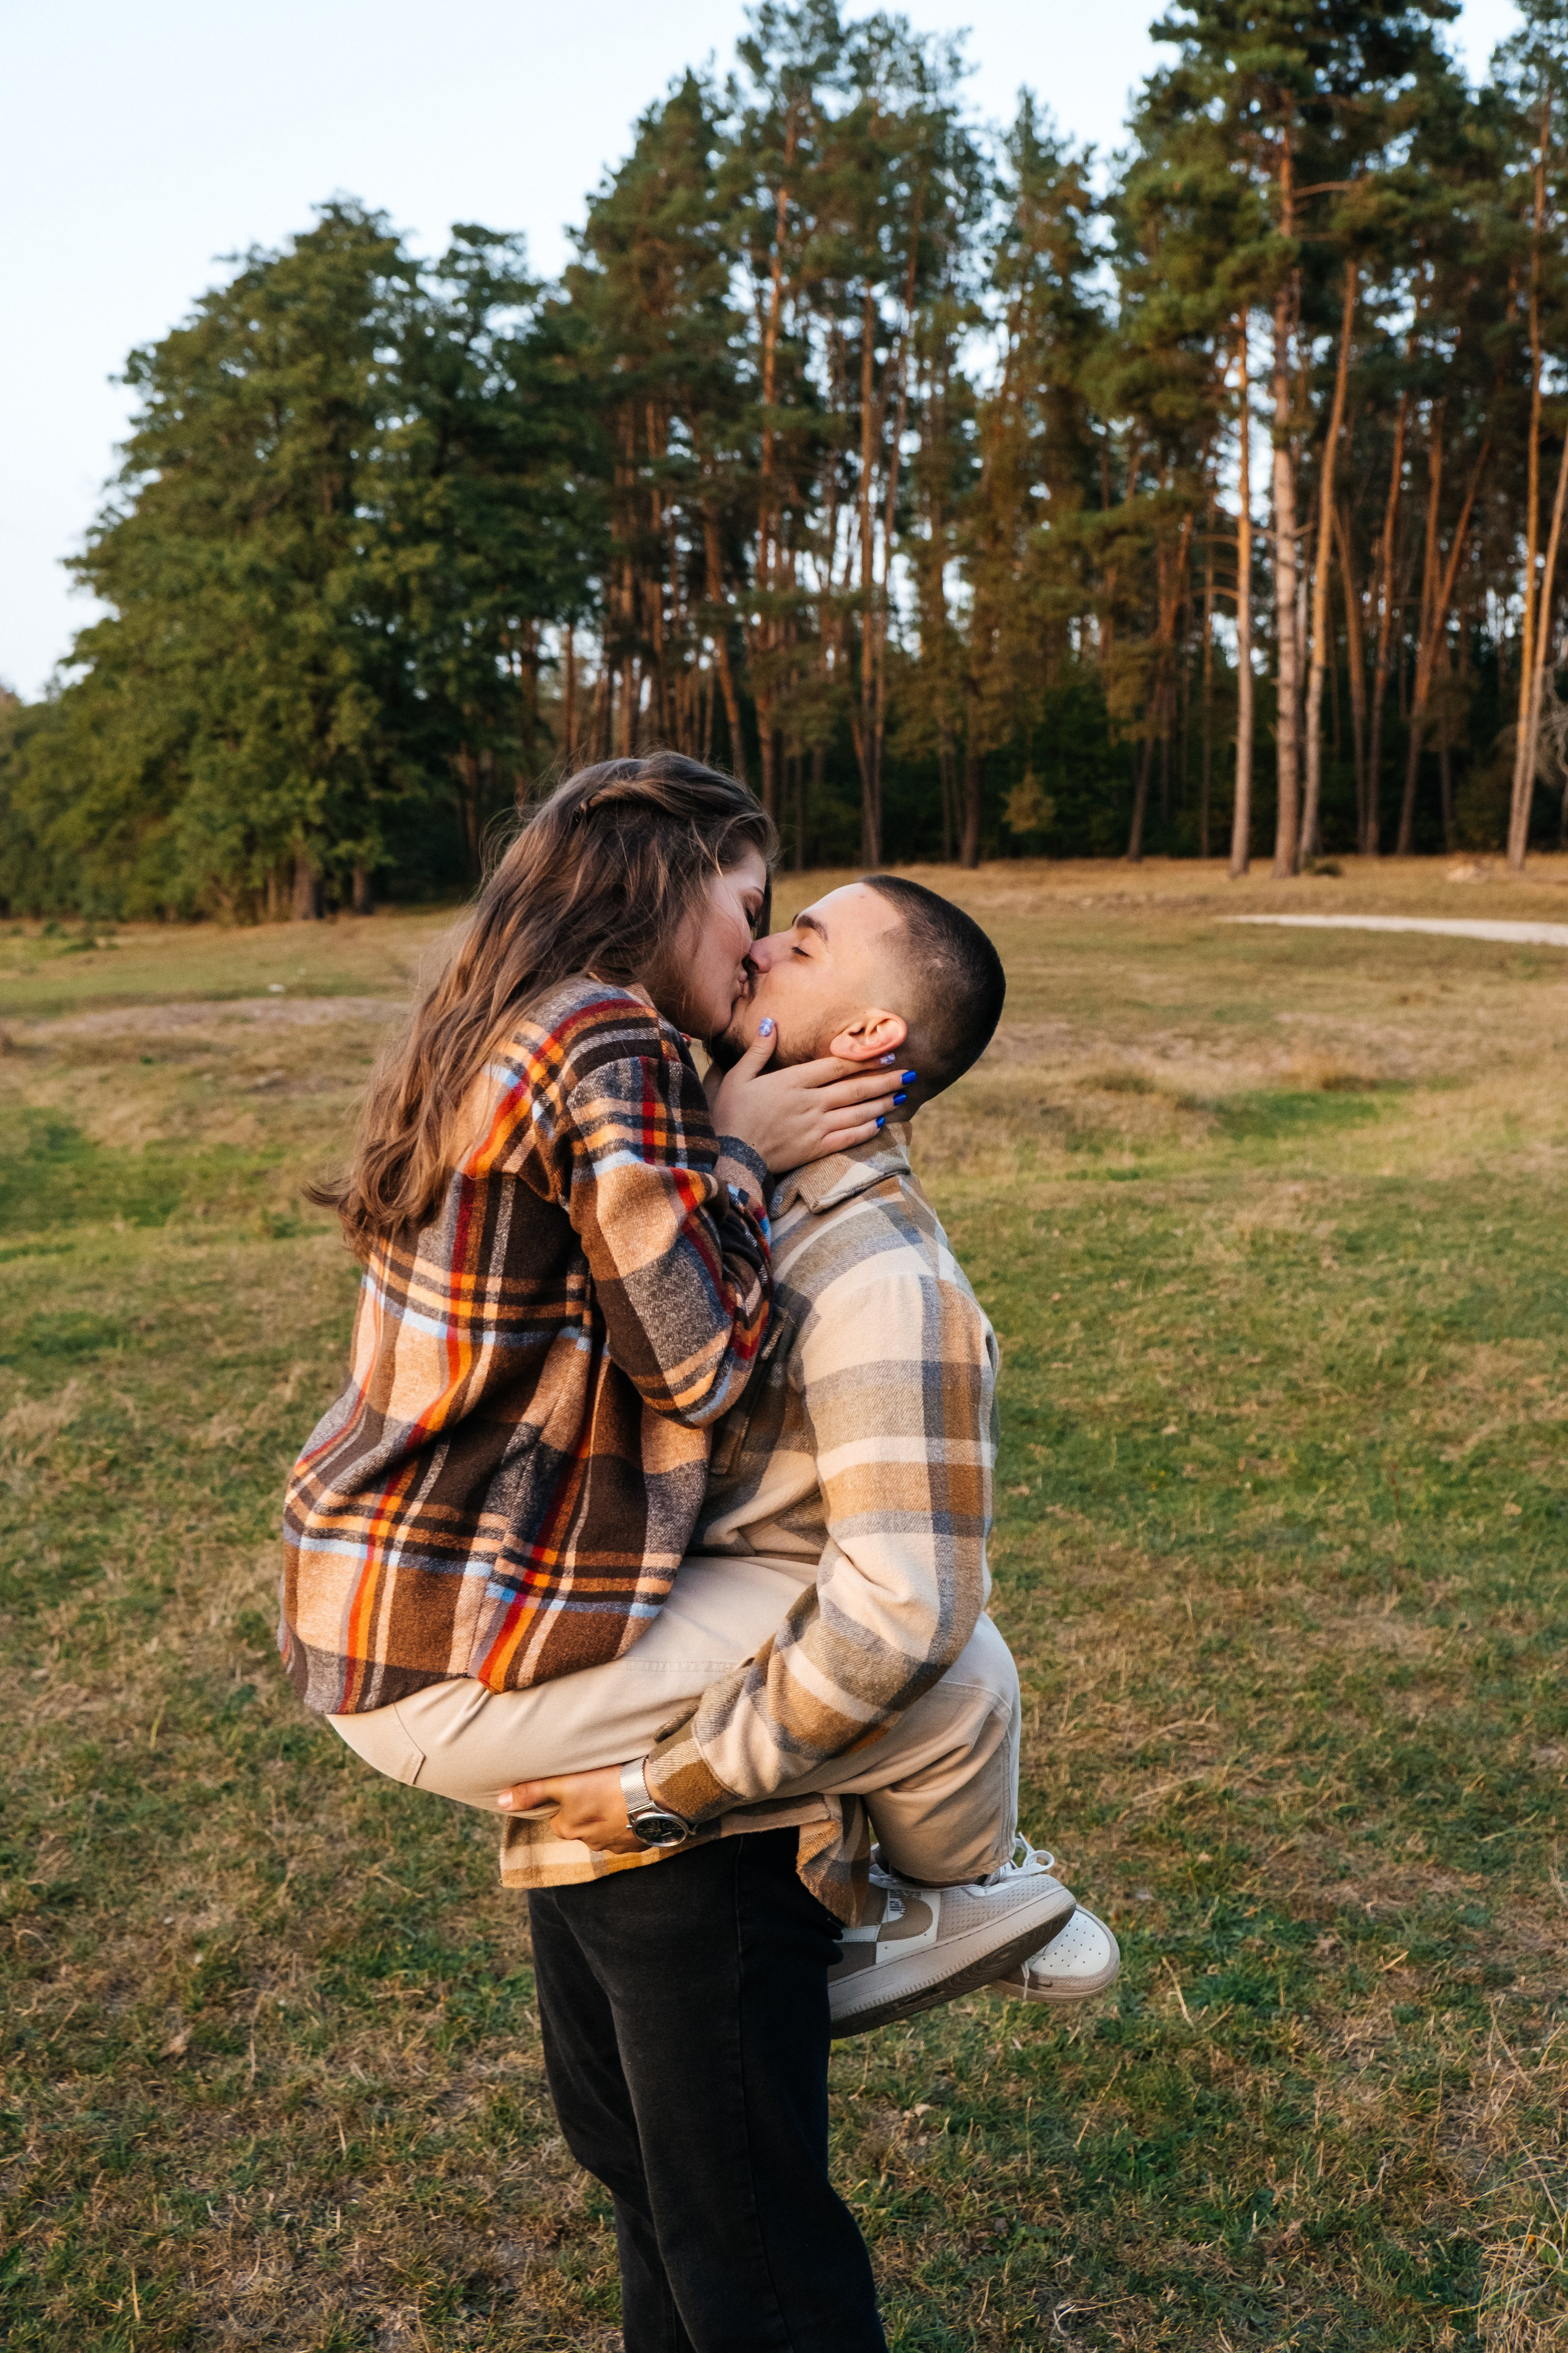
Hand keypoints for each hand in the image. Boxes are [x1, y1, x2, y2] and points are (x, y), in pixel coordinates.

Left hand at [497, 1763, 643, 1853]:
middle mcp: (590, 1843)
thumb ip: (533, 1792)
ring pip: (607, 1831)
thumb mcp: (564, 1784)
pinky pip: (630, 1834)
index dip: (565, 1804)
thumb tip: (500, 1802)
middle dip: (588, 1812)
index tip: (577, 1789)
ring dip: (610, 1818)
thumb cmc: (604, 1785)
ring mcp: (617, 1845)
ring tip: (620, 1795)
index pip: (559, 1820)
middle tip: (599, 1789)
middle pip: (582, 1827)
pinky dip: (631, 1822)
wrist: (650, 1793)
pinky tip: (637, 1806)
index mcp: (569, 1830)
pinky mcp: (639, 1843)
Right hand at [712, 1027, 912, 1172]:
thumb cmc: (729, 1114)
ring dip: (881, 1103)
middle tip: (910, 1073)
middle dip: (884, 1080)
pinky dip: (865, 1130)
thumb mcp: (736, 1076)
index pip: (836, 1067)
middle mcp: (809, 1102)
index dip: (864, 1060)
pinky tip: (880, 1123)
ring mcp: (814, 1127)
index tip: (886, 1055)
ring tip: (902, 1095)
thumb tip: (770, 1023)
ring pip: (856, 1113)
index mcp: (792, 1081)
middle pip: (854, 1088)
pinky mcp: (814, 1149)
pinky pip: (847, 1138)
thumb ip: (757, 1050)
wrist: (729, 1156)